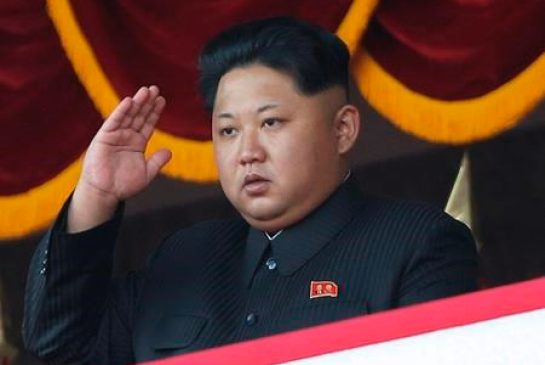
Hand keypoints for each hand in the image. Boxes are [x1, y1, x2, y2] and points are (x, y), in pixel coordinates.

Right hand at [68, 86, 170, 231]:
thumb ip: (157, 161)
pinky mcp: (104, 138)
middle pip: (139, 116)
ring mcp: (115, 136)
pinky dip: (121, 111)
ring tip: (146, 91)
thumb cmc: (123, 185)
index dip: (154, 112)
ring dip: (137, 103)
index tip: (162, 100)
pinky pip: (114, 122)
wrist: (105, 193)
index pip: (148, 124)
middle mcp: (126, 137)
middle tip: (155, 89)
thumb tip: (169, 151)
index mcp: (137, 144)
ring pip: (128, 116)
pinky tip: (129, 101)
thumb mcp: (147, 173)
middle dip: (147, 103)